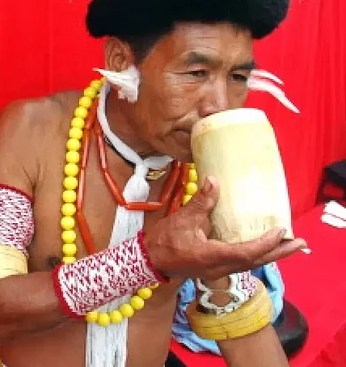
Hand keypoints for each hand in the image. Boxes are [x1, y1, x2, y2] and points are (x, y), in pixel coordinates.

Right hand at [142, 176, 306, 280]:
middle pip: (256, 263)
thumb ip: (201, 202)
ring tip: (289, 245)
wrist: (150, 260)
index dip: (266, 243)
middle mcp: (219, 268)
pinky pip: (243, 263)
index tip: (280, 230)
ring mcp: (218, 271)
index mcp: (212, 256)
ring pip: (251, 265)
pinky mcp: (216, 268)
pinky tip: (264, 248)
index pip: (246, 252)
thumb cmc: (164, 241)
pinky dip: (258, 255)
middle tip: (301, 243)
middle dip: (280, 253)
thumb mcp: (182, 219)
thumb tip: (214, 180)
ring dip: (272, 255)